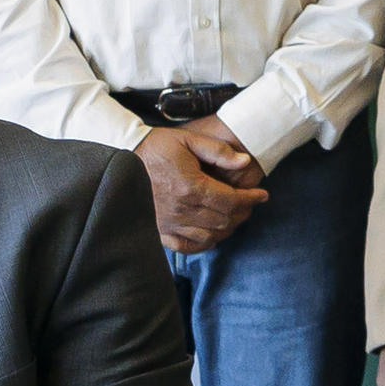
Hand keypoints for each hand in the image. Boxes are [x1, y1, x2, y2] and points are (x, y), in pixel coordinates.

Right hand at [137, 122, 266, 252]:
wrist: (121, 158)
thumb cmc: (156, 146)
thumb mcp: (188, 139)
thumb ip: (218, 151)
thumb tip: (245, 162)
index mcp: (191, 187)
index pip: (231, 201)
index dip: (251, 199)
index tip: (262, 195)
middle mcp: (181, 210)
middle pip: (224, 220)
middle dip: (242, 212)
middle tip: (249, 202)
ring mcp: (169, 223)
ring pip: (210, 235)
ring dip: (227, 227)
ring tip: (233, 215)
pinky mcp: (158, 230)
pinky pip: (187, 245)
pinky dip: (204, 242)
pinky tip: (211, 232)